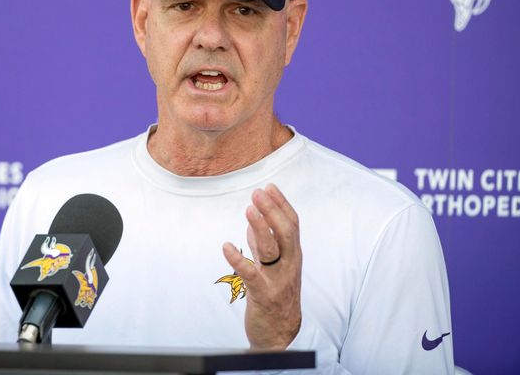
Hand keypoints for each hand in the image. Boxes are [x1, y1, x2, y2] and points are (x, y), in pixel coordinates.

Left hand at [223, 183, 301, 349]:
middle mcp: (289, 265)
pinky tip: (226, 246)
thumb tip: (253, 224)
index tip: (269, 187)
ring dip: (260, 227)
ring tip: (249, 209)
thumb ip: (264, 246)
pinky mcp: (262, 294)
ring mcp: (277, 279)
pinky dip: (238, 259)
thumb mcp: (273, 266)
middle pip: (285, 232)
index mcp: (293, 256)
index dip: (281, 205)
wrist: (280, 333)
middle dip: (272, 210)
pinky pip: (250, 274)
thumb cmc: (276, 295)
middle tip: (258, 192)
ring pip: (271, 249)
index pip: (292, 225)